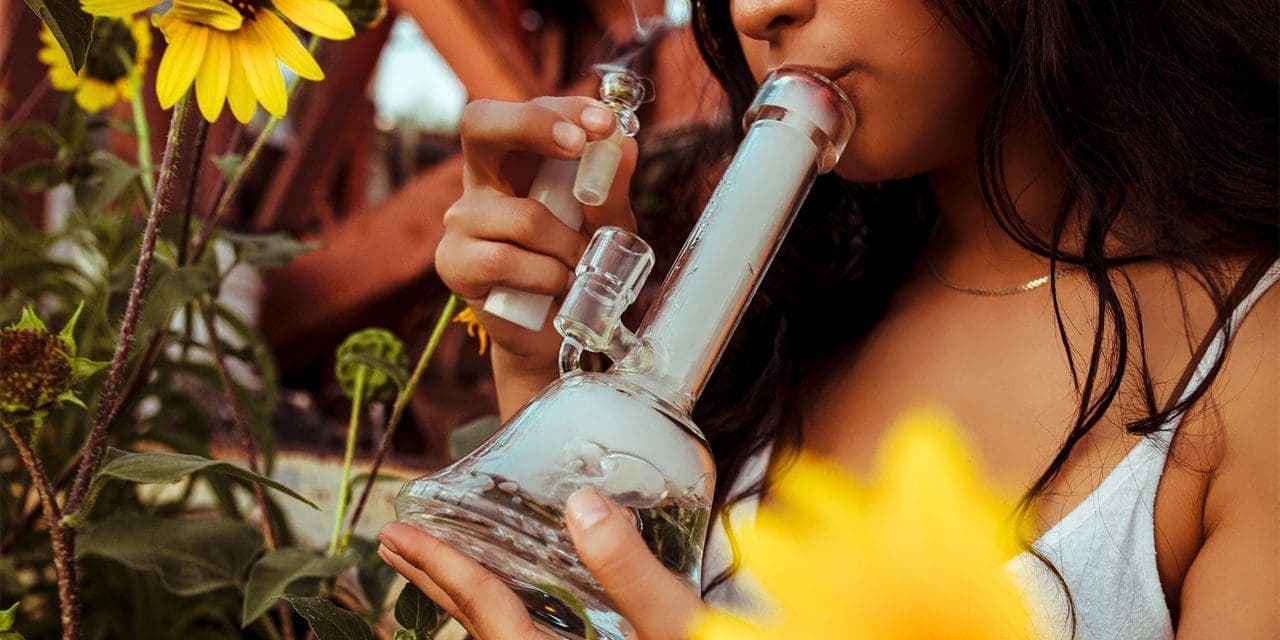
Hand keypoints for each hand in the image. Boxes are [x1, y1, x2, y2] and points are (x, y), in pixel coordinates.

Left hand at [378, 488, 705, 639]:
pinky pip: (521, 636)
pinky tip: (512, 592)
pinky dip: (499, 609)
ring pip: (495, 634)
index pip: (485, 608)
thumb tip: (581, 504)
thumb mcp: (675, 623)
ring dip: (460, 596)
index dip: (442, 565)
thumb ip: (629, 568)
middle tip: (393, 541)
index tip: (402, 532)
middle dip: (432, 580)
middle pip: (475, 626)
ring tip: (433, 561)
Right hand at [436, 97, 639, 377]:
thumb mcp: (607, 226)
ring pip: (524, 216)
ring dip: (568, 246)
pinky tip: (554, 287)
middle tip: (577, 145)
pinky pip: (505, 260)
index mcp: (517, 159)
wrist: (555, 332)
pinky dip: (545, 277)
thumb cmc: (577, 264)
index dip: (562, 109)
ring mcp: (462, 219)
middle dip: (532, 126)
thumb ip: (611, 190)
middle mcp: (482, 180)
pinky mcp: (453, 261)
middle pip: (480, 122)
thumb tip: (623, 144)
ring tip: (580, 266)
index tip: (602, 124)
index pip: (526, 111)